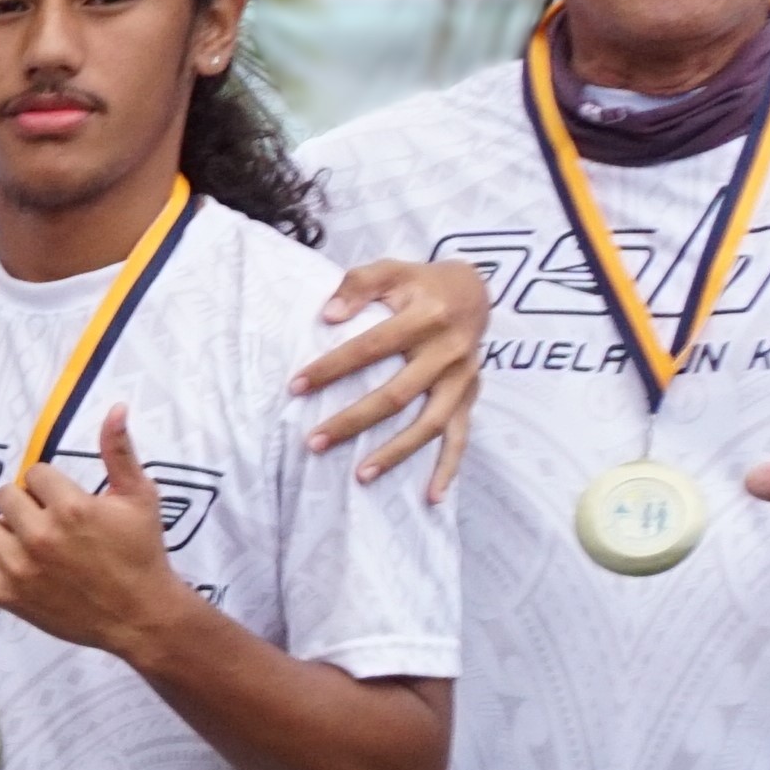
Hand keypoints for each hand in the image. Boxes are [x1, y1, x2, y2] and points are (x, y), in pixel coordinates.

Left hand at [0, 405, 195, 661]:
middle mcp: (38, 535)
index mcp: (69, 506)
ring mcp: (17, 567)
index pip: (34, 474)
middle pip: (4, 497)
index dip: (50, 486)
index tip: (69, 503)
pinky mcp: (4, 595)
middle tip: (54, 526)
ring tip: (27, 542)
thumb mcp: (139, 496)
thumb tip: (115, 408)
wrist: (140, 614)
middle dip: (25, 505)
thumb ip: (119, 451)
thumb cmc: (141, 553)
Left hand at [303, 252, 490, 500]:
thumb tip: (326, 315)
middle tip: (313, 442)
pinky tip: (430, 499)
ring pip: (429, 424)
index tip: (296, 387)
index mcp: (427, 315)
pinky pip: (460, 438)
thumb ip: (358, 285)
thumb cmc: (418, 284)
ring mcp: (463, 378)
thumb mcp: (390, 270)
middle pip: (398, 394)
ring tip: (359, 476)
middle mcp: (449, 350)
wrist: (473, 291)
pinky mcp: (471, 396)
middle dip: (354, 421)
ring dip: (395, 453)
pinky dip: (448, 469)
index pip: (372, 346)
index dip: (333, 367)